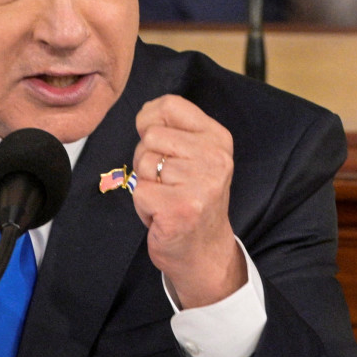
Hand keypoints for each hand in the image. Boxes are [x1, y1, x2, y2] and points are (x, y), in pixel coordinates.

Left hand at [132, 95, 245, 307]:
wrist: (204, 251)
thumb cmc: (191, 199)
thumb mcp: (195, 156)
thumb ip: (174, 130)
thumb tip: (146, 113)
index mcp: (218, 139)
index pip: (170, 105)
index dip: (149, 120)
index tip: (157, 143)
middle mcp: (214, 158)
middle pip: (151, 136)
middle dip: (147, 160)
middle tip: (167, 183)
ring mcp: (199, 184)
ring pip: (143, 164)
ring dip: (146, 185)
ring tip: (167, 198)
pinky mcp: (179, 207)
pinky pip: (138, 190)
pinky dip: (142, 206)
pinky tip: (162, 214)